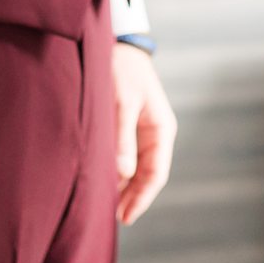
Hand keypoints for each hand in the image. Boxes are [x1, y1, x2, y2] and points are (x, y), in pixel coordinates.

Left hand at [112, 42, 176, 226]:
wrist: (118, 43)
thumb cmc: (121, 70)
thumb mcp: (121, 103)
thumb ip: (121, 139)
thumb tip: (122, 175)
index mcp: (161, 129)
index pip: (156, 174)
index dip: (141, 199)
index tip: (125, 218)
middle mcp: (155, 133)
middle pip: (146, 175)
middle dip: (131, 197)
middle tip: (111, 219)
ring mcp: (142, 130)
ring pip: (136, 168)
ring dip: (123, 186)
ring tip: (104, 205)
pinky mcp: (129, 125)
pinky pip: (126, 156)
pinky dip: (117, 171)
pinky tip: (102, 180)